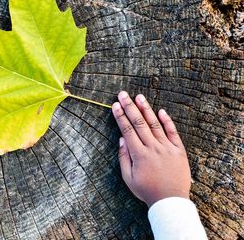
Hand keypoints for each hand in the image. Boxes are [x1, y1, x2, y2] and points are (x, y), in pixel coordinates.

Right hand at [112, 91, 190, 206]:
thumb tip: (121, 139)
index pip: (127, 130)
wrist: (170, 200)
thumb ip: (124, 157)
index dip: (120, 116)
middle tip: (123, 94)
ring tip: (139, 97)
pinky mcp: (178, 150)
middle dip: (129, 107)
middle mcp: (153, 148)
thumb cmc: (146, 190)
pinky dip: (167, 121)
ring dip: (146, 109)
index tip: (115, 105)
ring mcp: (167, 148)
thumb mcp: (128, 178)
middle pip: (139, 123)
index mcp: (139, 155)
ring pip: (155, 124)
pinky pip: (173, 132)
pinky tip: (161, 111)